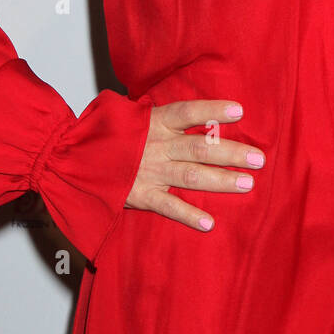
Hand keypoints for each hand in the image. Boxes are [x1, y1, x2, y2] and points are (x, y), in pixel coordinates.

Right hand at [124, 99, 263, 230]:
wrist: (74, 158)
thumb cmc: (112, 136)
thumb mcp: (135, 117)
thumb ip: (164, 117)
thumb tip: (197, 114)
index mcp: (155, 122)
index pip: (188, 113)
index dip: (213, 110)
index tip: (239, 111)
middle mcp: (156, 146)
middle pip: (200, 147)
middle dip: (231, 153)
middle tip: (258, 159)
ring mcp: (149, 171)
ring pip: (192, 176)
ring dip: (221, 180)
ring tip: (247, 184)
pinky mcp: (140, 195)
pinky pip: (168, 206)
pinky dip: (188, 215)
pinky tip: (209, 223)